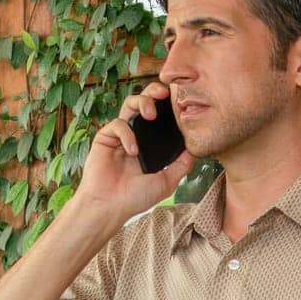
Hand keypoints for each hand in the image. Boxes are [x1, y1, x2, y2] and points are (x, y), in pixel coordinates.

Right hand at [74, 80, 195, 220]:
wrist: (110, 208)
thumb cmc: (135, 198)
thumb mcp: (166, 181)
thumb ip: (181, 165)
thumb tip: (196, 150)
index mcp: (149, 144)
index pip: (160, 117)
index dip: (168, 106)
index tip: (180, 102)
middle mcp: (135, 135)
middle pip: (144, 102)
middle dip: (154, 92)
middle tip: (165, 93)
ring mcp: (120, 136)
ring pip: (129, 104)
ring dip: (142, 102)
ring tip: (150, 114)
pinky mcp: (105, 138)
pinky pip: (117, 124)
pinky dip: (127, 134)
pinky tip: (133, 151)